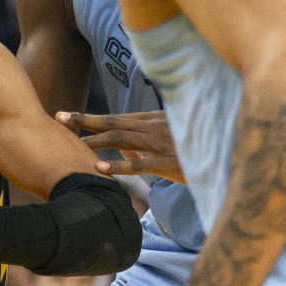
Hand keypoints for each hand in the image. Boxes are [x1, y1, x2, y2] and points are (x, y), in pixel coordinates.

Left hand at [57, 110, 185, 183]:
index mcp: (152, 121)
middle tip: (58, 119)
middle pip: (112, 123)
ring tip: (74, 144)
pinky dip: (118, 166)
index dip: (88, 117)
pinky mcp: (167, 163)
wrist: (227, 151)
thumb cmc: (196, 147)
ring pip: (121, 139)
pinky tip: (99, 169)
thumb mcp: (169, 138)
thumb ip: (143, 142)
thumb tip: (120, 150)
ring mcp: (159, 144)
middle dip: (83, 120)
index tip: (64, 116)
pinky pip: (139, 164)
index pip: (114, 118)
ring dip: (95, 141)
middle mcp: (152, 128)